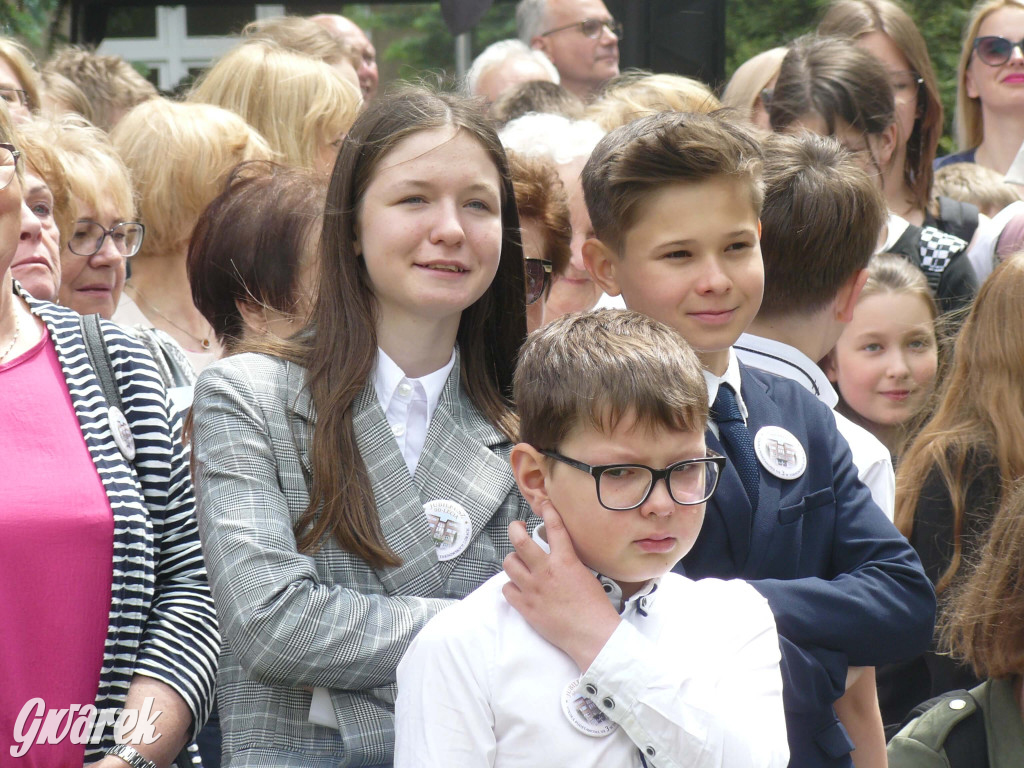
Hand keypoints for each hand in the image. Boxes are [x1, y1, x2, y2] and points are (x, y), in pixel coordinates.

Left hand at [502, 501, 620, 671]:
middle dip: (515, 528)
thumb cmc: (595, 607)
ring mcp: (533, 589)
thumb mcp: (586, 575)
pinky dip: (511, 586)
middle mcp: (545, 571)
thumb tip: (558, 556)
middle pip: (520, 540)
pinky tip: (518, 586)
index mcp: (565, 561)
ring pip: (509, 564)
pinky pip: (507, 590)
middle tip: (517, 528)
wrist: (592, 635)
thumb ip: (568, 562)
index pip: (554, 527)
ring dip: (513, 559)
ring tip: (518, 561)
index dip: (548, 511)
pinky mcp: (526, 607)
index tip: (544, 505)